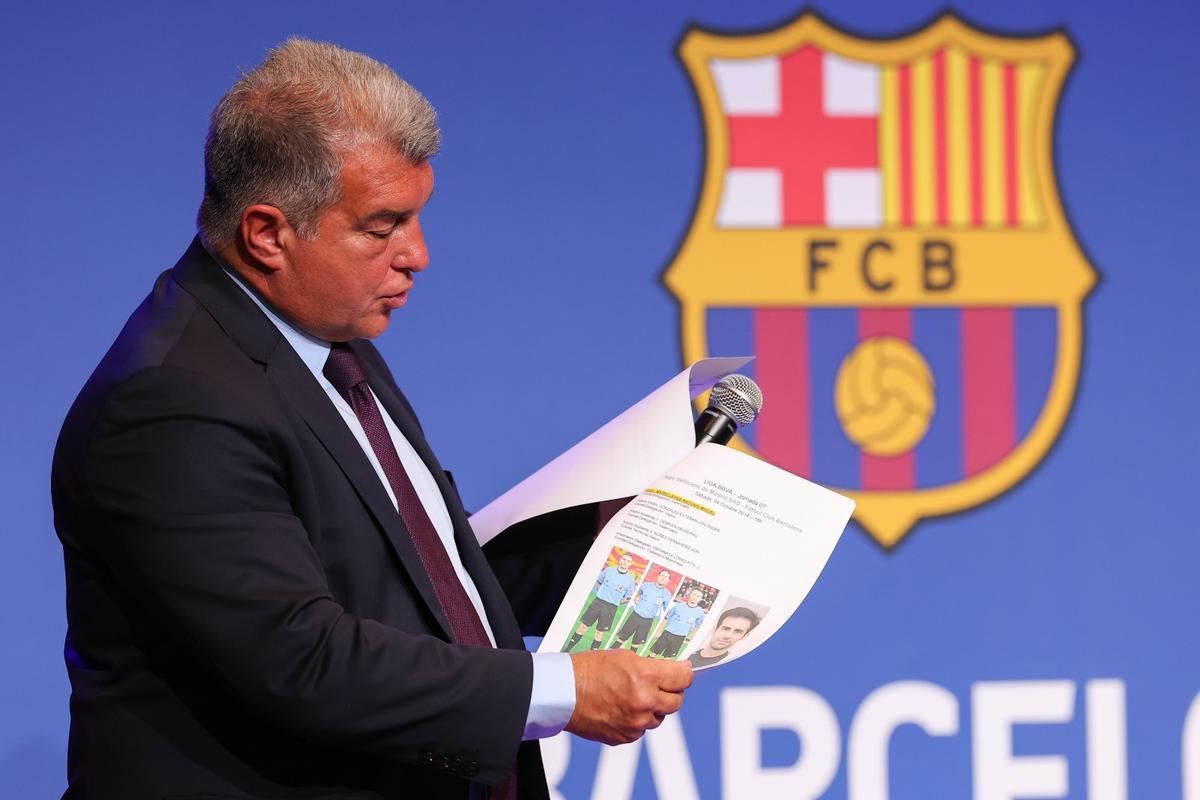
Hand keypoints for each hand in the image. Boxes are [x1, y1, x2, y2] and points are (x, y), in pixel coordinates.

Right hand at [565, 649, 692, 744]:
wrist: (563, 693)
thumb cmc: (588, 669)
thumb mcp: (623, 656)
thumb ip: (650, 665)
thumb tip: (671, 670)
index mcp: (646, 676)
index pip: (683, 678)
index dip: (684, 673)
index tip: (683, 672)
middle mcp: (645, 702)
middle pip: (677, 701)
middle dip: (672, 692)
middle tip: (662, 685)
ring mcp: (636, 722)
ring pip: (659, 717)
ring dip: (653, 708)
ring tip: (635, 696)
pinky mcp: (625, 736)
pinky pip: (642, 729)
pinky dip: (637, 720)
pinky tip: (623, 709)